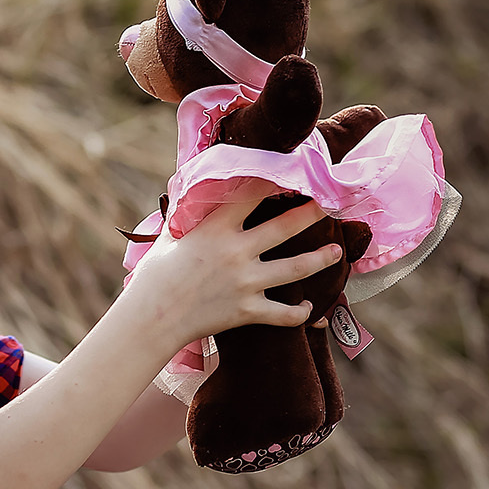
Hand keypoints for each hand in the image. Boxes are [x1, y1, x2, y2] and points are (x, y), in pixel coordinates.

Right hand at [122, 180, 340, 347]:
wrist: (153, 317)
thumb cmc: (156, 275)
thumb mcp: (169, 234)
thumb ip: (185, 211)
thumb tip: (185, 184)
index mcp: (216, 228)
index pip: (252, 194)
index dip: (275, 180)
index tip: (293, 171)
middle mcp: (236, 252)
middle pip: (285, 227)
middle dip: (311, 214)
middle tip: (327, 207)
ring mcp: (245, 283)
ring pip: (295, 269)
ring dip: (320, 260)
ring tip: (335, 252)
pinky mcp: (247, 311)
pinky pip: (284, 314)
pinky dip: (299, 313)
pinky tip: (308, 307)